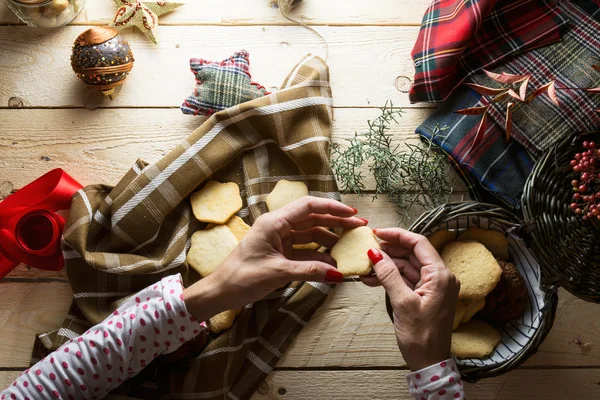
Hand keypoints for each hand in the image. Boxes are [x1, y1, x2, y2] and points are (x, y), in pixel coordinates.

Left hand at [183, 197, 366, 321]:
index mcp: (274, 223)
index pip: (308, 207)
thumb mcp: (277, 273)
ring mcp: (280, 241)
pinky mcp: (281, 254)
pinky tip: (334, 264)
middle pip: (313, 219)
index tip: (352, 214)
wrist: (220, 293)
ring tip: (351, 246)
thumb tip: (338, 274)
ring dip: (330, 241)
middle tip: (360, 227)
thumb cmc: (242, 278)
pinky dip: (319, 257)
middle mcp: (278, 227)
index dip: (332, 208)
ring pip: (311, 235)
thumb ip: (309, 271)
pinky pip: (305, 251)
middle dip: (336, 223)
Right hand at [364, 228, 459, 370]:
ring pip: (407, 266)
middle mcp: (440, 277)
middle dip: (389, 250)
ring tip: (366, 267)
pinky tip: (372, 279)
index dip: (397, 235)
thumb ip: (388, 275)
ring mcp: (433, 286)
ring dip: (386, 265)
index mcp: (440, 275)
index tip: (377, 233)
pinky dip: (390, 277)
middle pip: (412, 253)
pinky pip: (406, 279)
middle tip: (367, 249)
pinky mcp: (425, 295)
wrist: (429, 363)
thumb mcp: (402, 303)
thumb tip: (375, 252)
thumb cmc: (421, 337)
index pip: (419, 243)